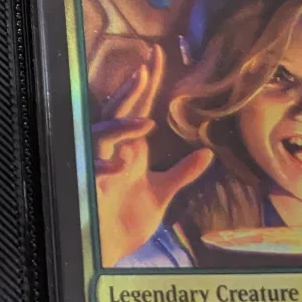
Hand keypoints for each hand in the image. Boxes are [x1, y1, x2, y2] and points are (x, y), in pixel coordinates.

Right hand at [93, 44, 213, 266]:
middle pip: (121, 111)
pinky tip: (118, 166)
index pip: (141, 107)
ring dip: (123, 126)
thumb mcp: (163, 192)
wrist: (109, 248)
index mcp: (132, 148)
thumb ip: (183, 171)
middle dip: (133, 89)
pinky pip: (94, 169)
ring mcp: (102, 166)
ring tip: (147, 122)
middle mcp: (116, 150)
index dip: (148, 82)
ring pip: (104, 133)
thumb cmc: (128, 217)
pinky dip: (104, 166)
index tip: (156, 54)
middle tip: (146, 66)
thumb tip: (209, 153)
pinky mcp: (93, 186)